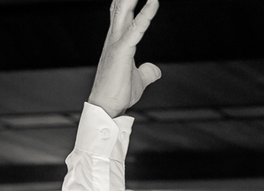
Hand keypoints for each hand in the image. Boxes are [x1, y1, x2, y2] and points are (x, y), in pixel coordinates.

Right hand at [88, 0, 161, 118]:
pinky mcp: (122, 51)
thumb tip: (156, 69)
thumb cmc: (119, 93)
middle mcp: (114, 37)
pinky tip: (154, 2)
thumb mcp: (139, 80)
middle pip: (121, 6)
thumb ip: (147, 72)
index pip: (123, 13)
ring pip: (125, 10)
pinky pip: (137, 28)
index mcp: (118, 41)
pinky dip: (146, 14)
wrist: (106, 106)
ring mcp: (117, 42)